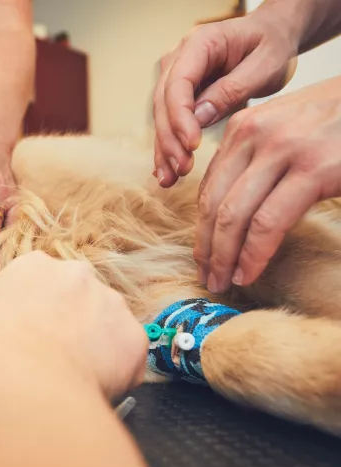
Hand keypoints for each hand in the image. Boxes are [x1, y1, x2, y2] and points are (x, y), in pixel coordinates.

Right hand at [0, 251, 147, 399]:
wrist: (18, 376)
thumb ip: (1, 309)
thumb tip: (5, 326)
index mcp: (34, 266)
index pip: (45, 283)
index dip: (42, 311)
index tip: (36, 333)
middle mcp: (77, 274)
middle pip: (82, 297)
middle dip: (75, 323)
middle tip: (57, 357)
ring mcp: (110, 302)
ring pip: (109, 325)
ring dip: (97, 346)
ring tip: (73, 378)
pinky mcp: (133, 337)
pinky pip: (129, 356)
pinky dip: (117, 373)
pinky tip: (91, 387)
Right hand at [154, 8, 299, 186]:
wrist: (271, 36)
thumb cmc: (271, 45)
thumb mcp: (264, 65)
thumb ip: (232, 89)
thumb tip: (199, 118)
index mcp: (198, 44)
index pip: (178, 83)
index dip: (180, 116)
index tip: (192, 145)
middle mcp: (178, 59)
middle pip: (163, 103)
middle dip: (170, 139)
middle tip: (183, 168)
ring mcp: (174, 78)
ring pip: (161, 117)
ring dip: (164, 149)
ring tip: (170, 179)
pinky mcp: (178, 96)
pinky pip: (169, 123)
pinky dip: (169, 147)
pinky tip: (166, 172)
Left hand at [196, 75, 340, 293]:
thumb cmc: (339, 122)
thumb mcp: (287, 133)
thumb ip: (257, 163)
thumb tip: (232, 210)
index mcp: (244, 126)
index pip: (208, 187)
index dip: (201, 227)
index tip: (203, 254)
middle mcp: (254, 134)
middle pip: (213, 203)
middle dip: (206, 246)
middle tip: (205, 276)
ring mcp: (282, 150)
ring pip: (233, 216)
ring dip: (222, 257)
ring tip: (221, 282)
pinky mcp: (312, 170)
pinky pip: (268, 223)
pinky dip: (253, 255)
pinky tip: (247, 274)